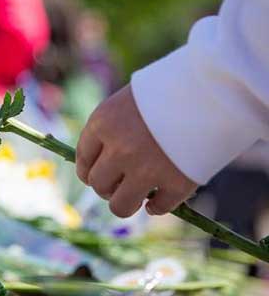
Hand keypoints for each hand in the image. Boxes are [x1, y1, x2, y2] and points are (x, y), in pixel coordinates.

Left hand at [76, 85, 197, 217]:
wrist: (212, 86)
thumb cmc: (167, 89)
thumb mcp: (128, 101)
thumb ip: (111, 130)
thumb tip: (97, 163)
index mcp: (103, 123)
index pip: (83, 159)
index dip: (88, 171)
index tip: (95, 175)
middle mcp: (119, 149)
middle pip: (98, 184)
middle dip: (106, 187)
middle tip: (119, 184)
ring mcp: (146, 169)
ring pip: (120, 206)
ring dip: (125, 203)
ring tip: (135, 197)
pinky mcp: (176, 183)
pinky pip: (158, 208)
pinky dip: (157, 207)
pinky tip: (159, 200)